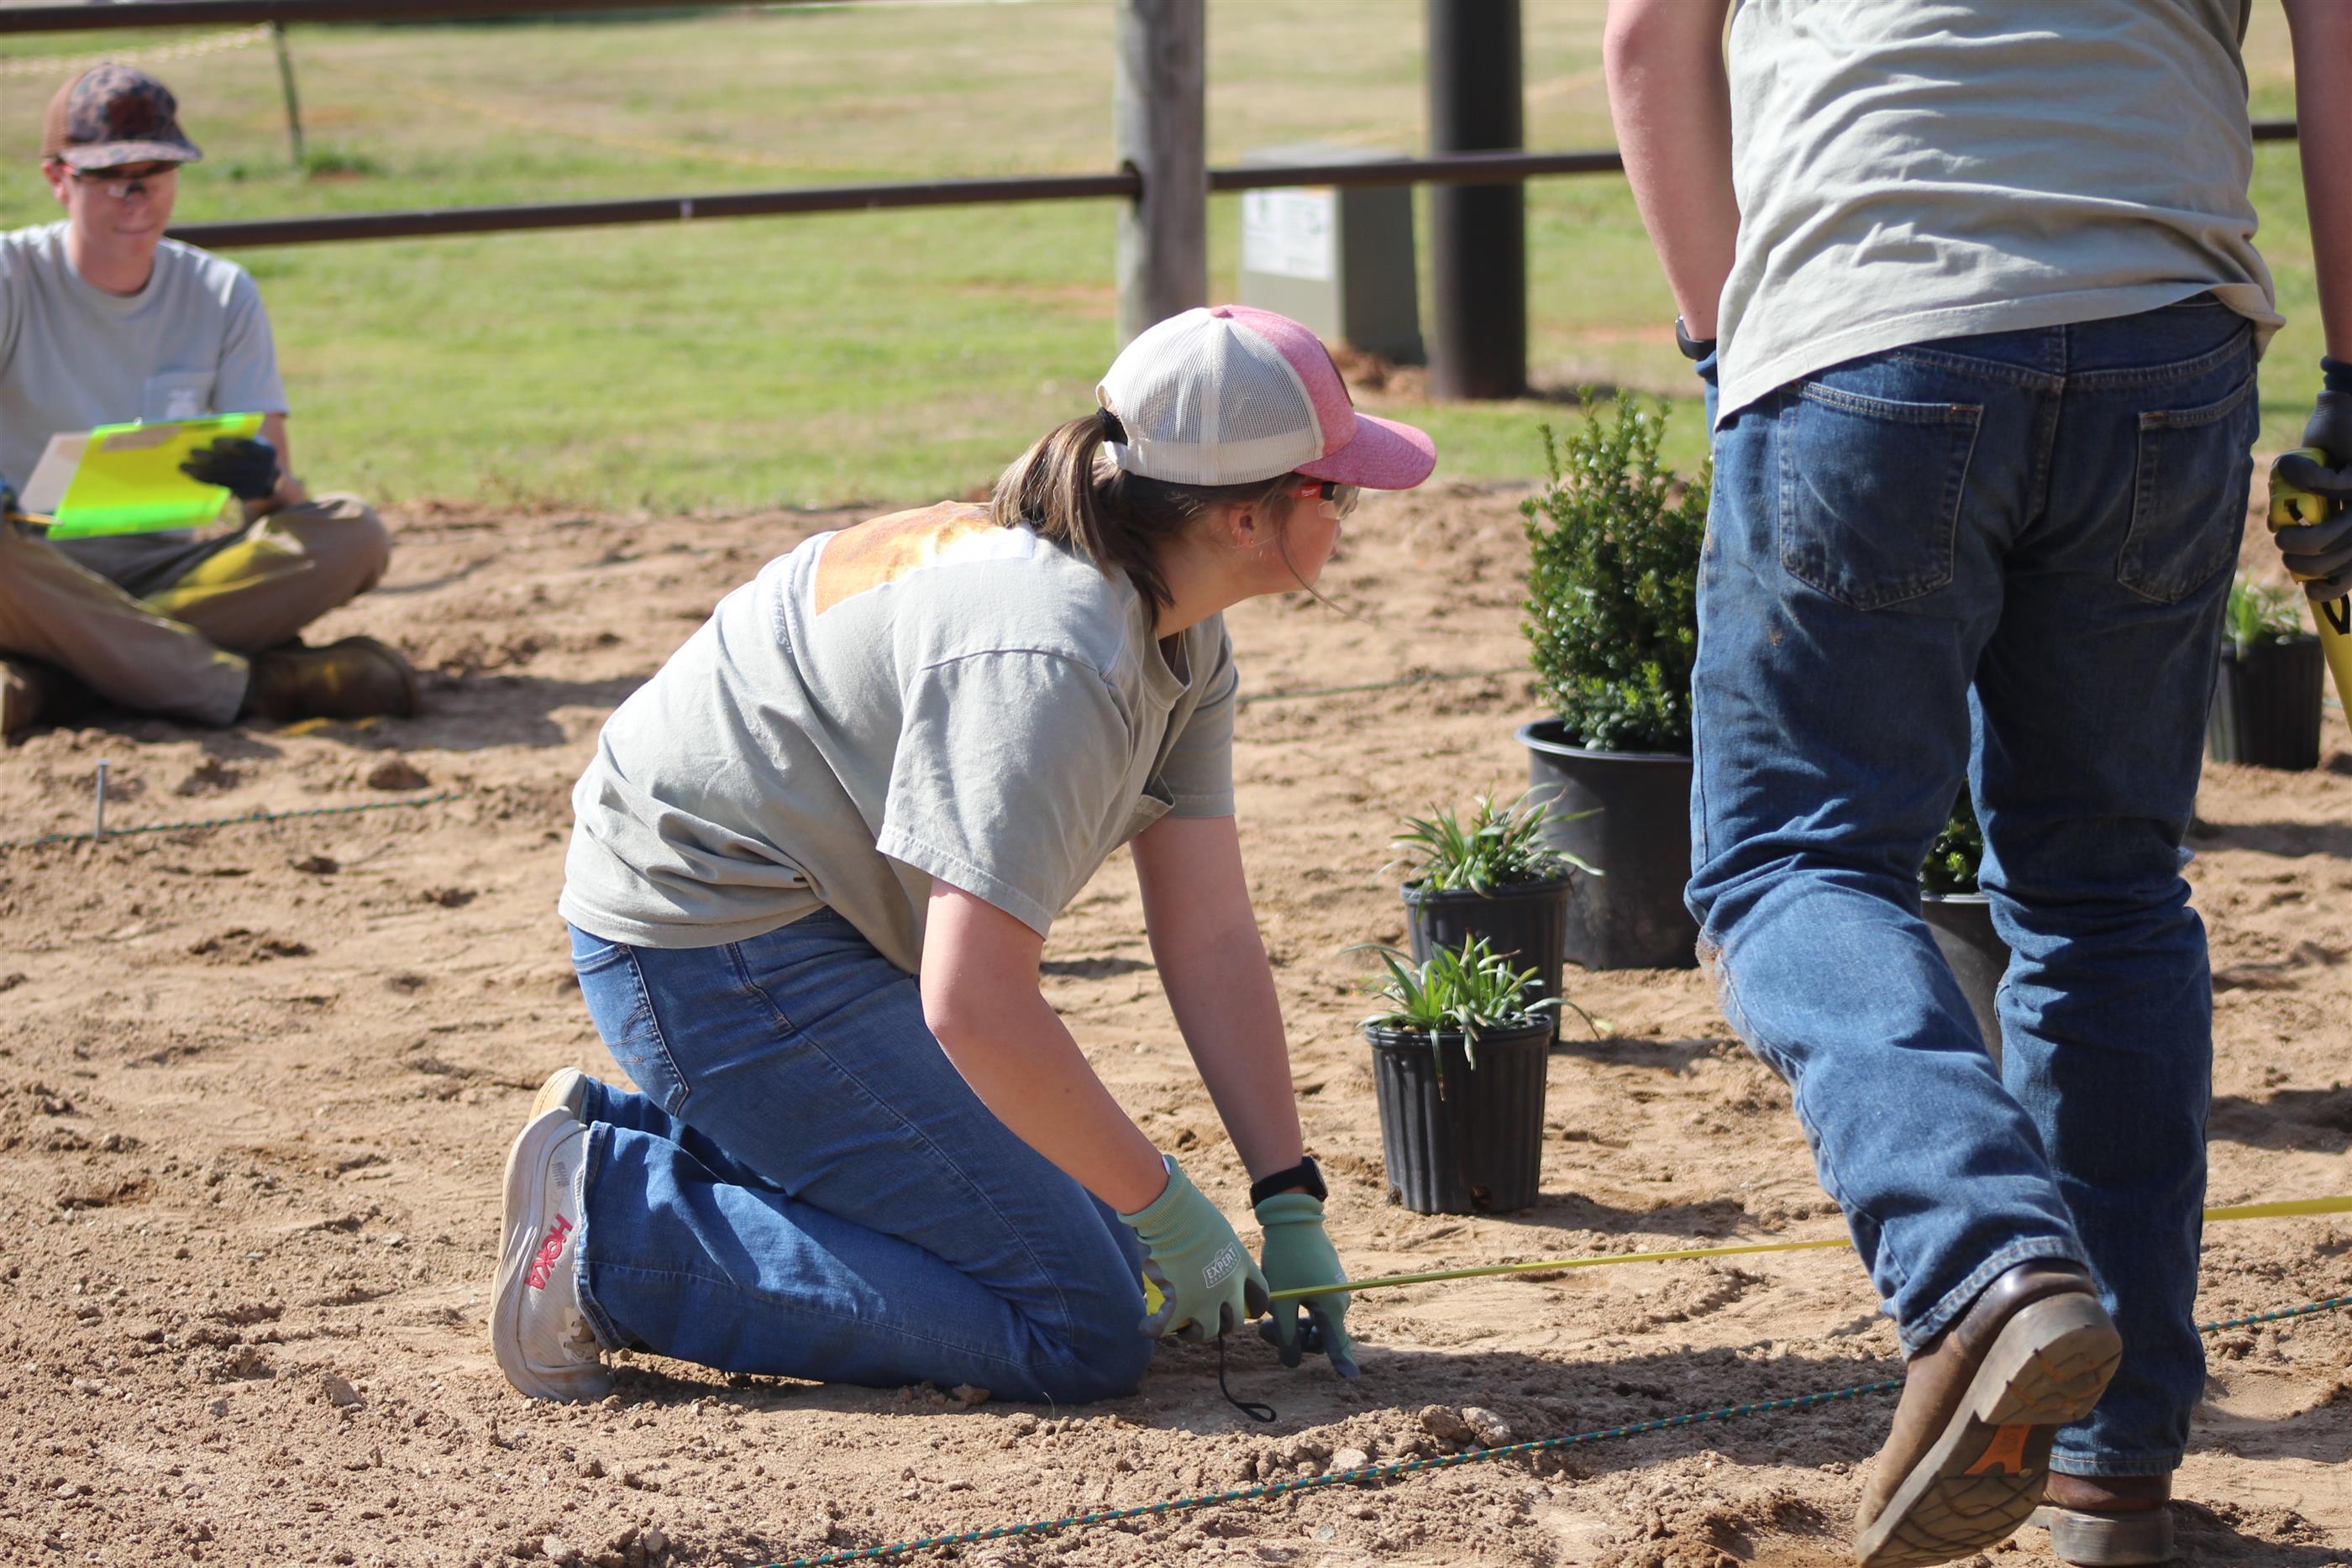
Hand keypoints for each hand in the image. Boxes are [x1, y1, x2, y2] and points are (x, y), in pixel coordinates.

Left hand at [178, 437, 280, 502]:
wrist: (269, 478)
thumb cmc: (253, 452)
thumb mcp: (253, 442)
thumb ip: (237, 436)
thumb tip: (204, 428)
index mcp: (267, 451)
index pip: (248, 447)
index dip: (231, 444)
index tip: (213, 441)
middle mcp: (264, 469)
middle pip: (232, 464)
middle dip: (210, 458)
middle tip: (192, 452)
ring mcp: (255, 484)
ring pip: (224, 476)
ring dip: (202, 471)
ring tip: (184, 466)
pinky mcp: (245, 494)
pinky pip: (221, 485)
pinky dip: (206, 480)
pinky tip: (193, 475)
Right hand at [1116, 1156, 1267, 1341]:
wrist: (1169, 1210)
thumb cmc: (1188, 1210)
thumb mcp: (1216, 1231)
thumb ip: (1215, 1252)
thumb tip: (1200, 1262)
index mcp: (1242, 1265)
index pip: (1261, 1295)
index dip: (1253, 1308)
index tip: (1244, 1311)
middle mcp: (1229, 1285)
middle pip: (1235, 1321)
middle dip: (1222, 1325)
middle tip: (1206, 1320)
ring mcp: (1206, 1298)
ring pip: (1206, 1332)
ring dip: (1193, 1333)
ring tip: (1181, 1328)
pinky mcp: (1179, 1304)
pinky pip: (1164, 1328)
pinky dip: (1153, 1329)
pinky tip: (1146, 1326)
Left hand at [1253, 1191, 1359, 1376]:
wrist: (1293, 1222)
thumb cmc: (1287, 1261)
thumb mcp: (1281, 1301)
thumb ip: (1285, 1336)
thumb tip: (1291, 1362)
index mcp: (1331, 1308)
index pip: (1337, 1344)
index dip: (1342, 1363)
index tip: (1350, 1378)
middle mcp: (1338, 1303)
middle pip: (1319, 1337)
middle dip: (1292, 1339)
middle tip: (1263, 1331)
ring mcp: (1333, 1293)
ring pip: (1314, 1324)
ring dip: (1291, 1327)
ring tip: (1264, 1321)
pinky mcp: (1325, 1284)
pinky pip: (1313, 1309)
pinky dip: (1296, 1313)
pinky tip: (1277, 1305)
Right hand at [2270, 434, 2351, 604]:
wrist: (2347, 410)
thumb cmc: (2331, 451)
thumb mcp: (2319, 492)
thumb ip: (2309, 513)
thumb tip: (2282, 536)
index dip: (2333, 588)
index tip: (2307, 589)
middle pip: (2339, 558)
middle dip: (2304, 564)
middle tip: (2283, 550)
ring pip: (2331, 534)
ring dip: (2298, 538)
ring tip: (2278, 530)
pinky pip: (2321, 486)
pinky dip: (2295, 478)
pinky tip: (2283, 464)